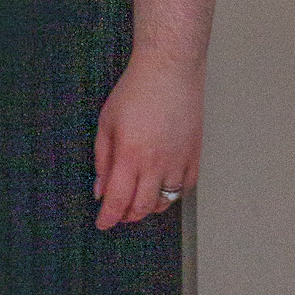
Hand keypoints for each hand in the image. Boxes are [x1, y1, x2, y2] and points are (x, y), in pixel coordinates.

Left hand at [92, 49, 203, 229]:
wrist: (169, 70)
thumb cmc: (136, 91)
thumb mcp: (106, 124)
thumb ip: (102, 161)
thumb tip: (100, 190)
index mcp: (130, 155)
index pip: (118, 200)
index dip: (108, 218)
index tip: (102, 223)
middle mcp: (157, 163)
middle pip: (141, 207)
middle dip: (126, 215)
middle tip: (117, 212)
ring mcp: (179, 161)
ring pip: (165, 202)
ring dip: (148, 207)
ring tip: (137, 199)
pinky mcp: (194, 155)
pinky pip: (185, 188)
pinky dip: (172, 194)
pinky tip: (161, 187)